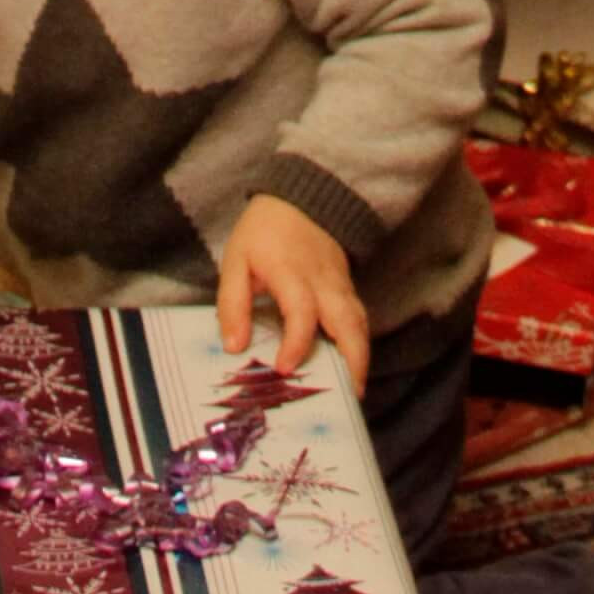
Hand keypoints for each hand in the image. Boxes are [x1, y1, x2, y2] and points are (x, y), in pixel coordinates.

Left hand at [217, 195, 369, 396]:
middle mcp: (324, 280)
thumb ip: (232, 303)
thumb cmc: (263, 232)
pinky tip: (351, 367)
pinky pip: (359, 317)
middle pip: (349, 321)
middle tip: (346, 395)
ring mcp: (341, 283)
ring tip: (353, 391)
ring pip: (360, 321)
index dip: (296, 342)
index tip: (285, 369)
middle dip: (352, 359)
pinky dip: (359, 343)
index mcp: (292, 272)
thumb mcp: (235, 260)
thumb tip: (234, 346)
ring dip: (361, 356)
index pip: (301, 310)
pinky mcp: (347, 286)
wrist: (298, 198)